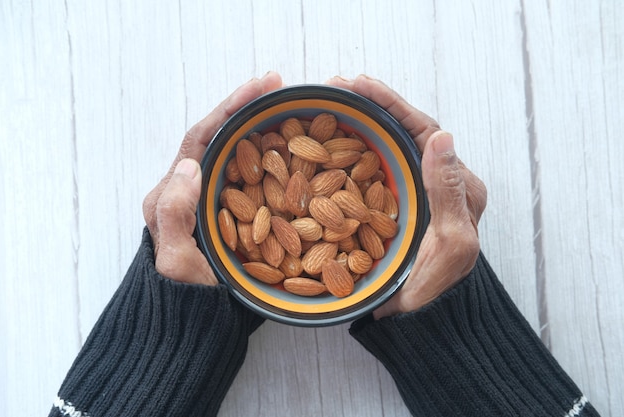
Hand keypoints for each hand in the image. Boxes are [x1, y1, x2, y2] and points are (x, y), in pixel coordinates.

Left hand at [142, 72, 283, 284]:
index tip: (261, 87)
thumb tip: (191, 165)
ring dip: (261, 129)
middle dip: (248, 108)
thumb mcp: (176, 262)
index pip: (202, 138)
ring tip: (289, 110)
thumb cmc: (185, 298)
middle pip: (221, 137)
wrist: (195, 325)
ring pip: (238, 155)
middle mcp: (192, 190)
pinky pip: (252, 178)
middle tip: (279, 86)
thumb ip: (175, 214)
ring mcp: (214, 201)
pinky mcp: (233, 214)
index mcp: (173, 192)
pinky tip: (293, 151)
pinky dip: (271, 160)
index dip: (230, 108)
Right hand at [327, 75, 486, 317]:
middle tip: (335, 87)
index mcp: (457, 185)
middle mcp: (436, 183)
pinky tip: (328, 144)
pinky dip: (350, 152)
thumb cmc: (439, 290)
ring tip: (328, 106)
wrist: (423, 322)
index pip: (423, 130)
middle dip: (370, 105)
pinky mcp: (392, 208)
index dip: (389, 103)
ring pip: (385, 149)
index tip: (356, 84)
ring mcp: (412, 195)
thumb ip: (448, 192)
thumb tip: (441, 136)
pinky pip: (371, 171)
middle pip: (401, 132)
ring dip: (358, 124)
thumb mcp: (452, 243)